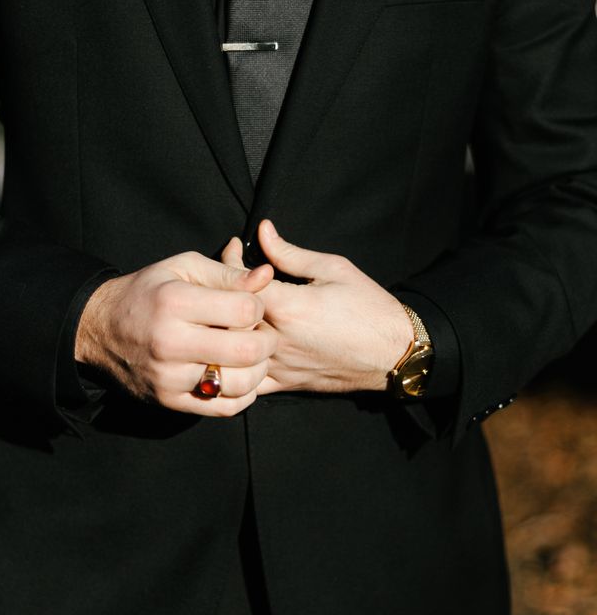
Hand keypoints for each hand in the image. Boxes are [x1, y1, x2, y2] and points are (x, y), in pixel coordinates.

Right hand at [75, 251, 276, 416]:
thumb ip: (227, 273)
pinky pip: (224, 408)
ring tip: (248, 355)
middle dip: (266, 340)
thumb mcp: (183, 268)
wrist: (100, 329)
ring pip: (240, 384)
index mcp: (175, 302)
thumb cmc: (148, 292)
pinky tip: (237, 376)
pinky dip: (242, 394)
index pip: (244, 311)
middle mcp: (171, 342)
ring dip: (256, 369)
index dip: (258, 306)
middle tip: (260, 333)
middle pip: (247, 350)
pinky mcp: (170, 400)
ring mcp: (169, 377)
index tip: (249, 306)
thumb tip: (267, 276)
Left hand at [221, 220, 413, 394]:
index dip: (228, 260)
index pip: (237, 282)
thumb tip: (262, 231)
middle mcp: (277, 340)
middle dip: (220, 291)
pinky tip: (236, 345)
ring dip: (223, 328)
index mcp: (287, 307)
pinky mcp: (284, 383)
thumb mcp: (333, 268)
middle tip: (222, 273)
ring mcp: (279, 365)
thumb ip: (289, 253)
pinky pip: (246, 382)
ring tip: (225, 309)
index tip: (233, 248)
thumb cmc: (368, 307)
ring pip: (231, 351)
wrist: (394, 352)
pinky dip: (234, 364)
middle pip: (226, 317)